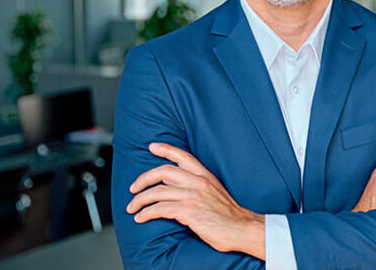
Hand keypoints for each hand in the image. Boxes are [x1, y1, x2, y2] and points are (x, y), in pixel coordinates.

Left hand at [127, 143, 264, 259]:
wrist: (243, 228)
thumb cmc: (229, 216)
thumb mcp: (215, 193)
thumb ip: (198, 186)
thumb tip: (175, 188)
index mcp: (205, 176)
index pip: (183, 156)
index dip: (166, 149)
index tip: (152, 146)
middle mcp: (198, 182)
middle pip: (163, 172)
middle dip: (143, 179)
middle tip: (133, 188)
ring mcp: (193, 196)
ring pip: (157, 192)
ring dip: (140, 200)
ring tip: (132, 207)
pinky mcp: (188, 211)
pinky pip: (159, 209)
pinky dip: (146, 213)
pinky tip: (141, 217)